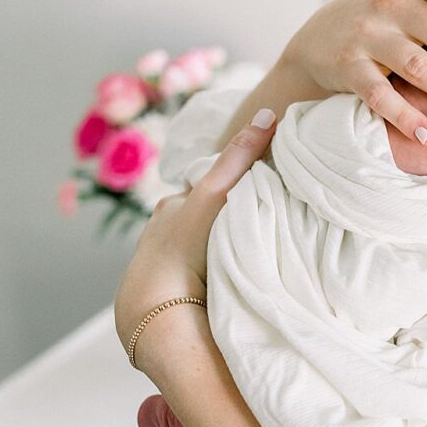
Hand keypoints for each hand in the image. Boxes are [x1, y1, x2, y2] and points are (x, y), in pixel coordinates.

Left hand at [113, 112, 277, 375]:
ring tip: (251, 255)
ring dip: (220, 250)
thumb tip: (266, 113)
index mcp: (170, 207)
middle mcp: (163, 234)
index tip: (262, 186)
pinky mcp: (172, 298)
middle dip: (227, 217)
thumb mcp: (215, 196)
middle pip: (204, 216)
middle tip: (261, 221)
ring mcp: (166, 268)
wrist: (160, 314)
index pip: (207, 187)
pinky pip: (198, 277)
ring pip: (200, 248)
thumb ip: (239, 159)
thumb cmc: (183, 249)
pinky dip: (212, 276)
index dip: (234, 185)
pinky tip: (231, 282)